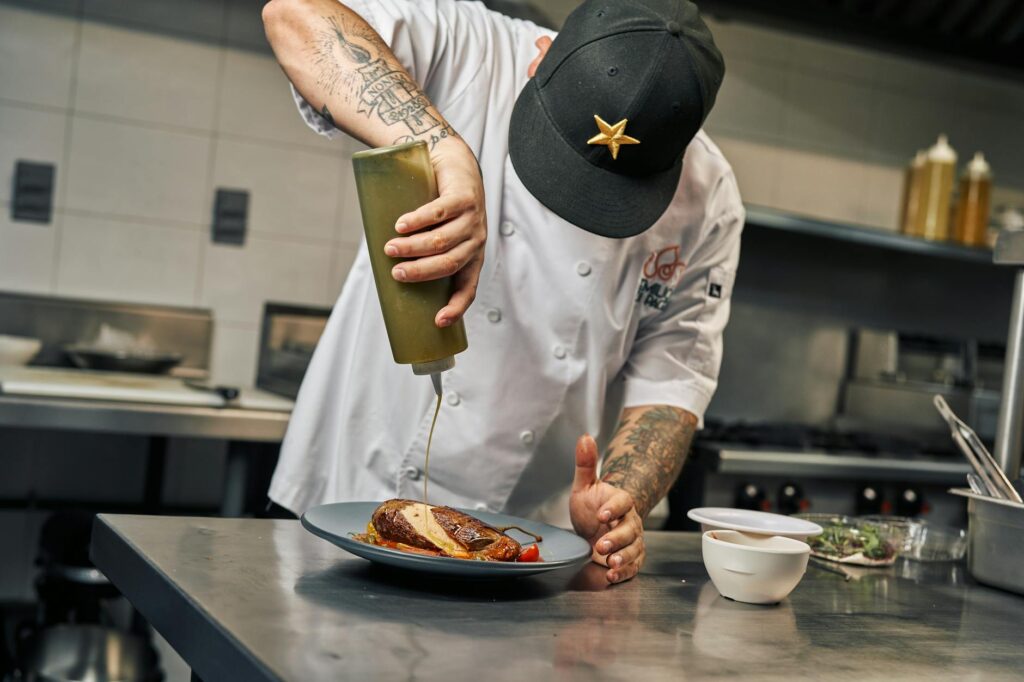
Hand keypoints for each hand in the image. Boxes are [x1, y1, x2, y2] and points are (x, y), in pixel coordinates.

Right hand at [384, 135, 486, 327]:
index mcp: (471, 257)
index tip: (438, 321)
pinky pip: (439, 213)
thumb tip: (387, 275)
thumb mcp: (437, 235)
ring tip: (390, 247)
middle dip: (421, 272)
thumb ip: (421, 254)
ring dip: (413, 247)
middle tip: (396, 272)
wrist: (453, 164)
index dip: (456, 307)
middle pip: (449, 264)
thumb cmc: (440, 207)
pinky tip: (401, 225)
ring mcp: (473, 219)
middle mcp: (476, 241)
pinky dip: (418, 221)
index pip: (468, 288)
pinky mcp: (464, 197)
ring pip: (442, 240)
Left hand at [569, 434, 645, 583]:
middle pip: (629, 529)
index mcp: (620, 502)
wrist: (596, 527)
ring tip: (609, 563)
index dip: (614, 508)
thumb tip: (585, 437)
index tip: (602, 514)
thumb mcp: (584, 486)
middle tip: (600, 545)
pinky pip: (633, 565)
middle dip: (616, 539)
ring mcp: (632, 541)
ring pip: (633, 549)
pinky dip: (624, 572)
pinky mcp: (630, 558)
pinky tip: (612, 575)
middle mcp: (629, 522)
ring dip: (622, 557)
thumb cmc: (591, 507)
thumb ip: (585, 464)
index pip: (623, 502)